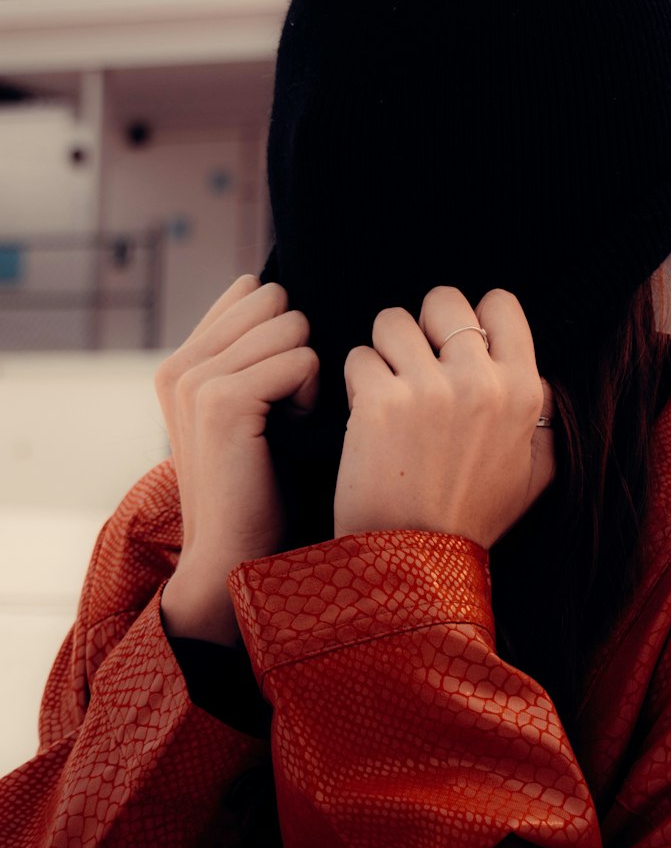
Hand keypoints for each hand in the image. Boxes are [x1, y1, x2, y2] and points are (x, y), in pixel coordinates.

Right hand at [157, 275, 319, 644]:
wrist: (238, 555)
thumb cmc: (264, 486)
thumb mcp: (254, 410)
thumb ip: (256, 353)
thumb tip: (291, 296)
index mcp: (183, 361)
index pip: (251, 292)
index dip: (287, 332)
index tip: (282, 388)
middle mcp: (180, 365)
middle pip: (277, 303)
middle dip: (299, 348)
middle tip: (287, 410)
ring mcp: (195, 380)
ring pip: (292, 326)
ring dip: (309, 374)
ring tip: (288, 424)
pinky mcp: (221, 400)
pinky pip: (301, 359)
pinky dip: (313, 394)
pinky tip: (293, 432)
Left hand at [334, 286, 555, 549]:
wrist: (415, 565)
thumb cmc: (472, 519)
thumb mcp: (534, 474)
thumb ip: (542, 419)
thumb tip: (537, 375)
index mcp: (522, 392)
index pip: (500, 303)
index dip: (473, 317)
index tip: (455, 345)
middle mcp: (479, 382)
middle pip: (442, 300)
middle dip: (423, 326)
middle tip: (414, 364)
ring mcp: (428, 389)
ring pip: (392, 321)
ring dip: (384, 351)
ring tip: (388, 390)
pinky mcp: (379, 402)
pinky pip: (358, 357)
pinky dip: (356, 382)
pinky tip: (366, 415)